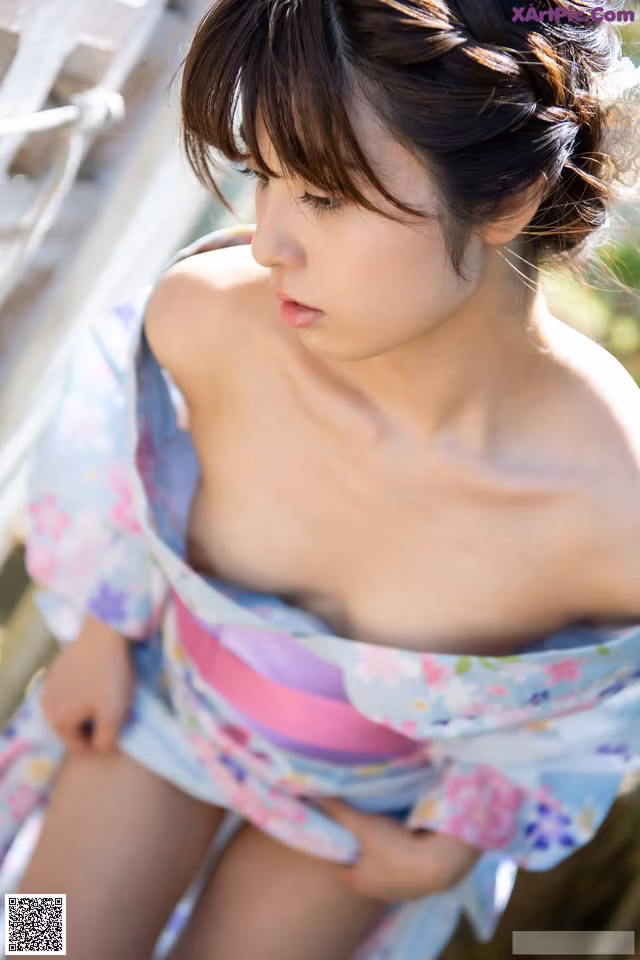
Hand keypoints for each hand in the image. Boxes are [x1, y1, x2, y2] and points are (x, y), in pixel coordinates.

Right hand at [41, 614, 133, 755]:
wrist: (103, 634)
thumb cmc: (109, 677)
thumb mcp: (114, 716)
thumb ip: (106, 741)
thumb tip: (100, 749)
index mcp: (58, 722)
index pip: (80, 749)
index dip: (101, 747)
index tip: (119, 736)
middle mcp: (46, 706)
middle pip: (74, 730)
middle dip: (94, 728)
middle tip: (116, 718)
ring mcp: (49, 686)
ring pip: (72, 710)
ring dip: (89, 711)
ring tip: (110, 701)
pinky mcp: (56, 670)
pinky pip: (71, 692)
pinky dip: (84, 694)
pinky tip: (100, 684)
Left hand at [317, 798, 481, 902]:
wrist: (438, 864)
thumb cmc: (394, 848)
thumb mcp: (363, 825)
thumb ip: (338, 810)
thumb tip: (313, 795)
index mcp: (357, 883)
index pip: (338, 867)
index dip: (336, 849)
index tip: (336, 832)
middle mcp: (376, 893)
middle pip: (361, 869)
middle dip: (358, 852)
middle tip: (358, 829)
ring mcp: (399, 892)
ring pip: (383, 872)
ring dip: (382, 857)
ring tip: (383, 833)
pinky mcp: (419, 887)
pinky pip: (404, 872)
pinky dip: (402, 859)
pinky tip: (407, 842)